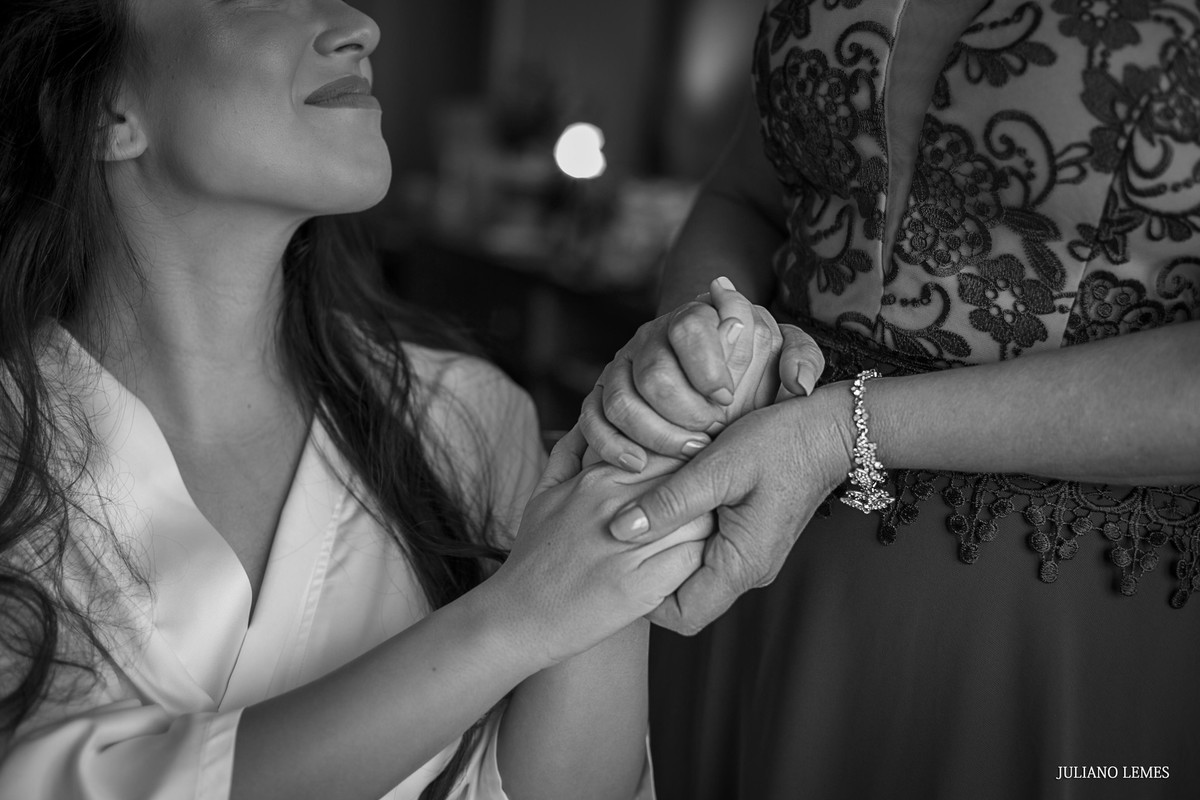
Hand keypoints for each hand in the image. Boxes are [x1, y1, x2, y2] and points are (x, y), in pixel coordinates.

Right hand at [492, 427, 712, 662]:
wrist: (516, 617)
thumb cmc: (533, 557)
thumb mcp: (543, 496)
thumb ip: (567, 455)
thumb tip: (588, 421)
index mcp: (595, 479)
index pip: (666, 451)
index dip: (689, 465)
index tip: (695, 482)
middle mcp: (613, 504)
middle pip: (690, 481)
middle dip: (706, 495)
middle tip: (711, 511)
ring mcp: (628, 544)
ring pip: (700, 519)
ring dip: (707, 531)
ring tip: (701, 543)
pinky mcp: (639, 585)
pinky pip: (693, 561)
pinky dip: (699, 565)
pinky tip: (689, 571)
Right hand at [580, 278, 824, 468]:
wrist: (710, 373)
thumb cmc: (752, 365)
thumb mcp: (783, 353)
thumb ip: (801, 358)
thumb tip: (798, 383)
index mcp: (692, 316)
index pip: (689, 326)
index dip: (707, 365)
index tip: (728, 397)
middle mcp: (649, 338)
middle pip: (652, 371)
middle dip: (683, 409)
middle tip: (711, 433)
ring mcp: (621, 368)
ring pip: (619, 398)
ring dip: (653, 432)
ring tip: (688, 453)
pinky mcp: (600, 398)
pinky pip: (592, 419)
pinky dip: (610, 444)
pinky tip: (638, 465)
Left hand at [605, 388, 853, 634]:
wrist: (832, 431)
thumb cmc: (781, 444)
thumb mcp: (718, 467)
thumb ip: (669, 502)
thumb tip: (618, 530)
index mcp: (742, 565)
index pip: (682, 617)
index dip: (645, 601)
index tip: (619, 565)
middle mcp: (749, 572)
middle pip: (686, 600)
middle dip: (650, 577)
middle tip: (621, 541)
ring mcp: (751, 557)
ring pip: (696, 576)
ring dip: (666, 554)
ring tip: (641, 520)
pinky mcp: (751, 540)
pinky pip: (709, 554)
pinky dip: (683, 538)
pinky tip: (668, 508)